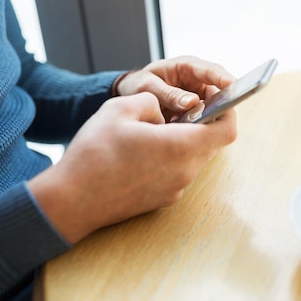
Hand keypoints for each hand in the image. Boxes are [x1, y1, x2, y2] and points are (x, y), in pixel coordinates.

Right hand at [28, 92, 236, 243]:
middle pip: (211, 144)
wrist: (72, 200)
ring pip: (194, 158)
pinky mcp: (163, 199)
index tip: (217, 100)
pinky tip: (144, 152)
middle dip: (202, 124)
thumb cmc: (94, 154)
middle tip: (178, 110)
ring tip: (154, 130)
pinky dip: (172, 157)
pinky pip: (179, 172)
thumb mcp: (120, 108)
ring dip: (184, 141)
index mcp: (180, 147)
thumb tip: (162, 110)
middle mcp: (184, 172)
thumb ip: (151, 101)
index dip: (227, 111)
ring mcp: (175, 189)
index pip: (226, 129)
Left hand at [117, 56, 235, 120]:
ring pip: (215, 108)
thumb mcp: (148, 86)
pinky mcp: (198, 111)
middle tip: (218, 118)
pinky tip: (189, 134)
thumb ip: (168, 94)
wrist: (133, 94)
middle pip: (219, 92)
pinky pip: (205, 119)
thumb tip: (192, 103)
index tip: (233, 87)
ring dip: (209, 119)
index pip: (210, 70)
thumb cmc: (140, 84)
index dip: (223, 78)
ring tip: (195, 128)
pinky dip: (200, 127)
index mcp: (187, 67)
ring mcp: (200, 96)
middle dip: (221, 105)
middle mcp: (198, 80)